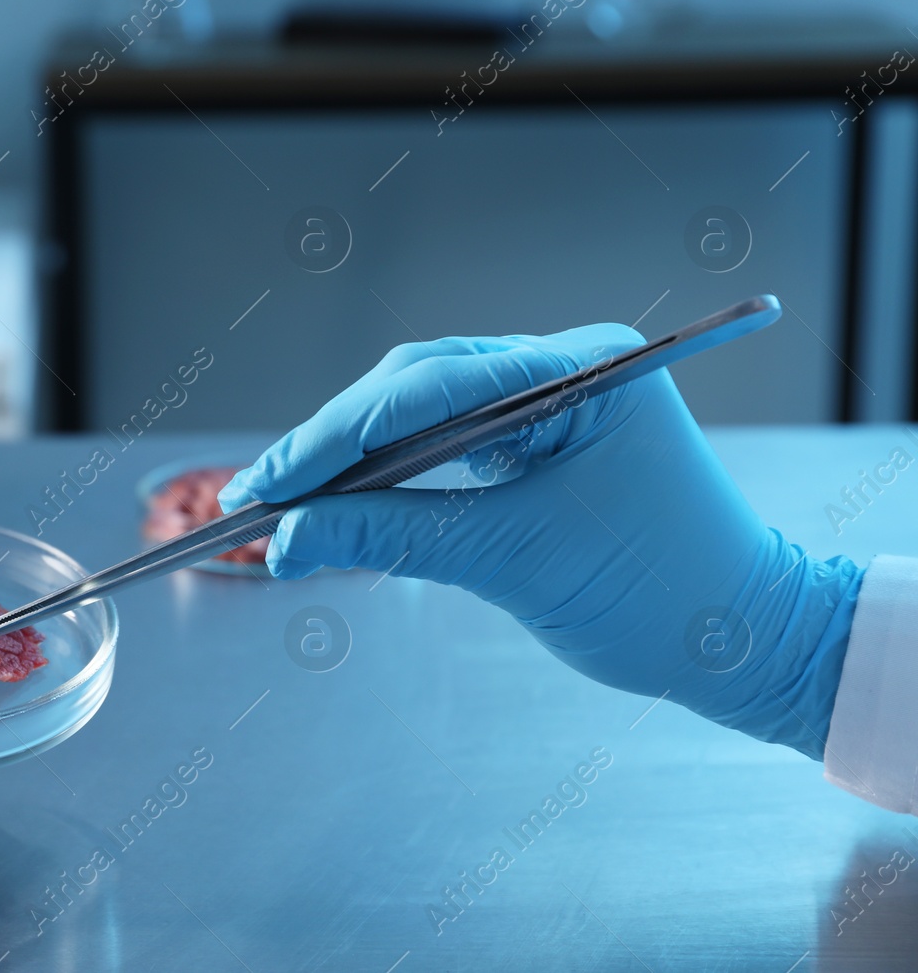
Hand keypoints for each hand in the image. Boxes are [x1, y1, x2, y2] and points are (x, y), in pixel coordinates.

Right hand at [219, 324, 861, 757]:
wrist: (745, 641)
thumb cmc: (660, 594)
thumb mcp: (512, 560)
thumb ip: (395, 535)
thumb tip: (292, 536)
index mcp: (581, 368)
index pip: (427, 387)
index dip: (334, 436)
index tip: (270, 482)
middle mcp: (566, 365)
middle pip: (415, 386)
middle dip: (333, 443)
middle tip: (260, 495)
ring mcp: (554, 397)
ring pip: (423, 410)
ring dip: (355, 457)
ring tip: (285, 500)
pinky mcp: (542, 437)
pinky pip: (447, 441)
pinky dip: (393, 472)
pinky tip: (343, 497)